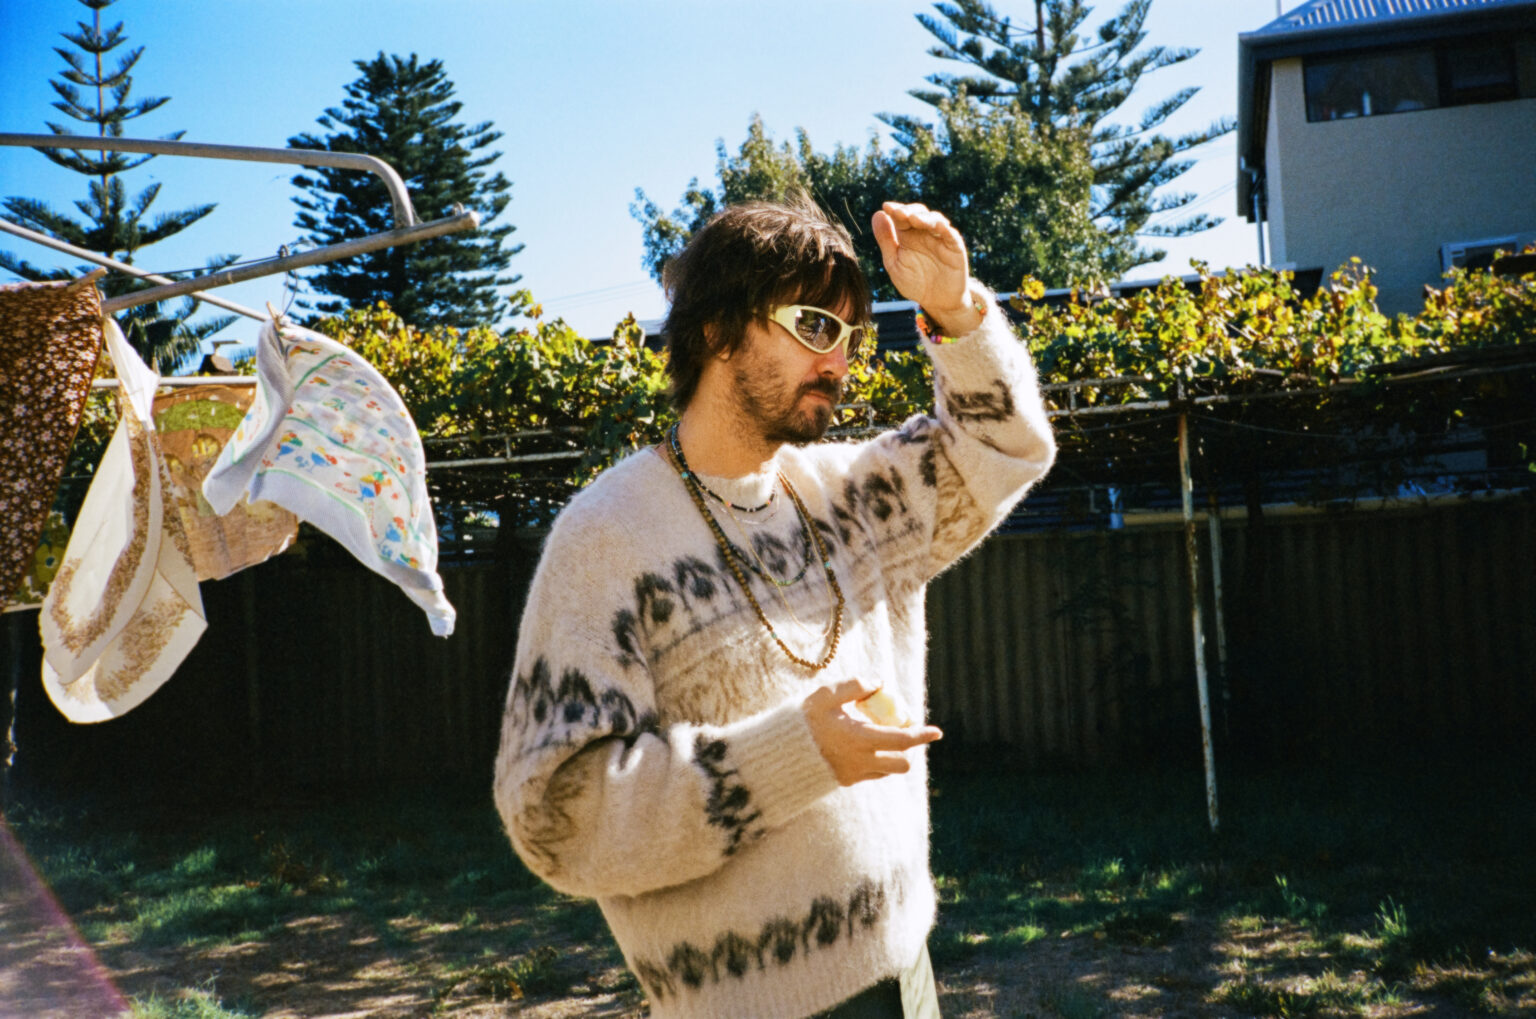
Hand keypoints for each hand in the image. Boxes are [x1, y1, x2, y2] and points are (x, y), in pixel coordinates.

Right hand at [803, 678, 942, 786]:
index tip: (937, 731)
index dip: (922, 735)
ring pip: (888, 770)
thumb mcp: (826, 695)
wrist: (779, 754)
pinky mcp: (845, 781)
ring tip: (881, 736)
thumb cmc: (803, 720)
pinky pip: (871, 774)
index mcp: (860, 739)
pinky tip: (863, 746)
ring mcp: (853, 775)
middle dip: (909, 749)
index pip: (902, 740)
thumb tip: (879, 683)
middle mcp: (861, 761)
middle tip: (903, 731)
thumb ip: (855, 685)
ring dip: (892, 755)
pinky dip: (876, 761)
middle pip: (902, 763)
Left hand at [872, 201, 979, 334]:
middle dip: (908, 211)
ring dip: (924, 217)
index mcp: (907, 235)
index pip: (900, 217)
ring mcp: (940, 238)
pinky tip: (937, 225)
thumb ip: (886, 240)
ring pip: (934, 220)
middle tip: (898, 212)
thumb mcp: (894, 263)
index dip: (894, 210)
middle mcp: (924, 233)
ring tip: (913, 219)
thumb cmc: (914, 283)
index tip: (886, 207)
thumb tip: (877, 214)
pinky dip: (944, 228)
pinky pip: (951, 235)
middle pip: (917, 213)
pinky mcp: (955, 247)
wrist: (937, 302)